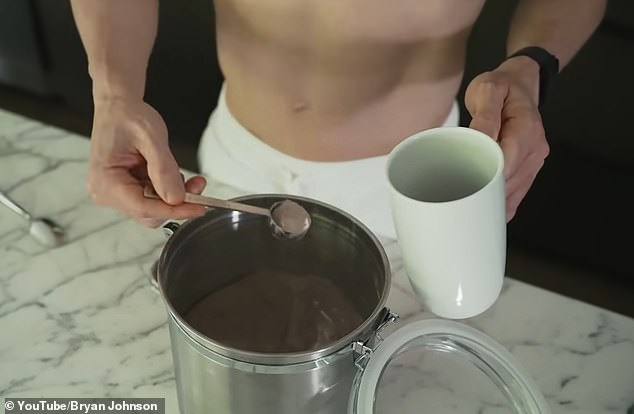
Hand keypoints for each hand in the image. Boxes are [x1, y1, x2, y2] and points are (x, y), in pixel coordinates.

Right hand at [88, 98, 205, 226]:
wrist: (119, 107)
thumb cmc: (128, 117)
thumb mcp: (151, 139)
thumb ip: (164, 170)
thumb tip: (176, 198)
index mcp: (106, 181)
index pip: (143, 208)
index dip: (174, 211)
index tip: (198, 209)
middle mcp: (106, 192)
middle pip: (149, 213)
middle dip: (177, 203)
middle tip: (198, 186)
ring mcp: (115, 193)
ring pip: (154, 208)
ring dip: (175, 196)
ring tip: (189, 178)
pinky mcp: (126, 190)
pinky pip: (152, 199)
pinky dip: (168, 191)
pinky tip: (174, 176)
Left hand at [465, 56, 549, 220]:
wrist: (518, 84)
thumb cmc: (501, 87)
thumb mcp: (488, 90)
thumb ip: (485, 116)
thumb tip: (479, 140)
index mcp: (527, 130)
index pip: (507, 164)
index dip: (485, 176)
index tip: (462, 182)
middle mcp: (534, 150)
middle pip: (508, 183)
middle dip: (483, 191)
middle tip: (456, 194)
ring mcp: (533, 162)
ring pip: (512, 193)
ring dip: (490, 199)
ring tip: (464, 200)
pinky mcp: (527, 170)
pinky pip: (515, 195)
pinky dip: (499, 203)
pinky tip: (482, 207)